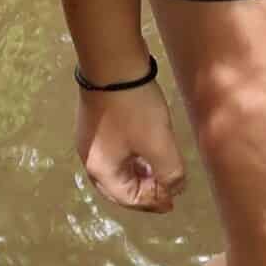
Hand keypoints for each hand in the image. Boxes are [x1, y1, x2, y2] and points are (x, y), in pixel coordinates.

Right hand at [75, 82, 185, 213]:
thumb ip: (170, 172)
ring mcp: (90, 138)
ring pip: (116, 167)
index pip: (129, 199)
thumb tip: (175, 189)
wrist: (112, 64)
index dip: (153, 202)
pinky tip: (145, 149)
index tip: (174, 200)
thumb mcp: (158, 143)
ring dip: (138, 173)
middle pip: (118, 187)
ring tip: (159, 172)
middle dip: (143, 192)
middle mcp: (90, 158)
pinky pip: (114, 150)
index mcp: (102, 170)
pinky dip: (131, 157)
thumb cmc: (135, 108)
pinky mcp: (95, 121)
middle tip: (165, 193)